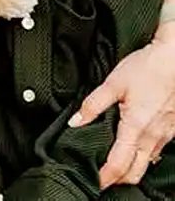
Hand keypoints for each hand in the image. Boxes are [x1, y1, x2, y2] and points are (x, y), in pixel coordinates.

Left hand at [71, 33, 174, 186]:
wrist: (174, 60)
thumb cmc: (147, 69)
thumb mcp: (113, 84)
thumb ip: (92, 105)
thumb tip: (75, 121)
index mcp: (136, 127)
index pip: (119, 164)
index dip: (105, 177)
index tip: (94, 181)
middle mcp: (153, 136)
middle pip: (136, 172)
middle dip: (118, 179)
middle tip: (101, 179)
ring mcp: (165, 135)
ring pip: (147, 163)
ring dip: (131, 169)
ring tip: (113, 167)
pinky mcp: (171, 129)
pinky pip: (156, 151)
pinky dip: (143, 157)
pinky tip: (133, 150)